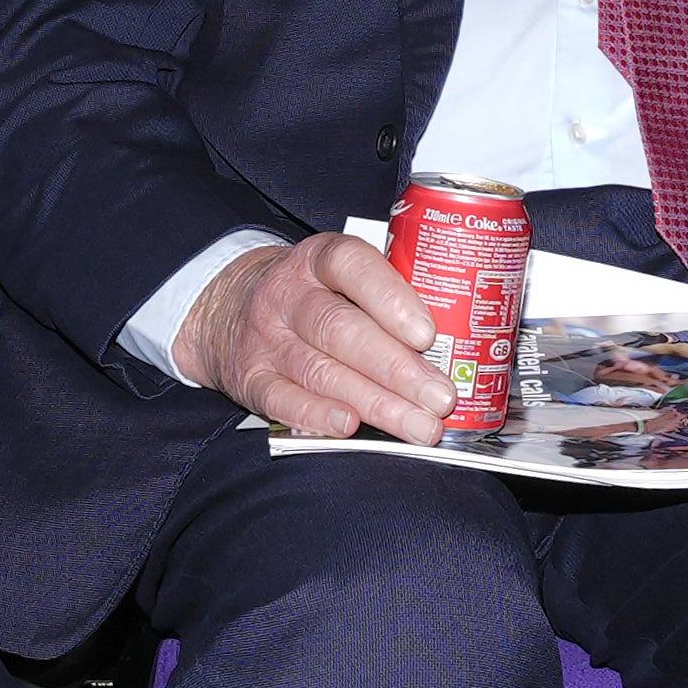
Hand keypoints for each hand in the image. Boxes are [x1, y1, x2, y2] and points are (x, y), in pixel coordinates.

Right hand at [172, 234, 451, 442]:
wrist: (226, 308)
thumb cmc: (310, 296)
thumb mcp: (340, 276)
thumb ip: (388, 295)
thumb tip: (462, 339)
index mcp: (319, 259)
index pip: (352, 266)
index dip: (390, 298)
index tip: (427, 334)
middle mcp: (289, 295)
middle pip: (342, 330)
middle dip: (398, 369)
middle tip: (441, 398)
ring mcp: (266, 338)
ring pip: (322, 371)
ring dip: (376, 403)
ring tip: (420, 426)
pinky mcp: (250, 378)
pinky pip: (283, 398)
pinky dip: (317, 415)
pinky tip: (350, 427)